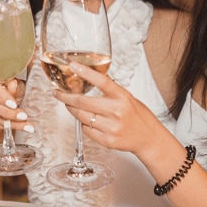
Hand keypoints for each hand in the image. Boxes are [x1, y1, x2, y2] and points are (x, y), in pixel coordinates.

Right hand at [0, 73, 28, 134]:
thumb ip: (15, 86)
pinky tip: (10, 126)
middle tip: (23, 118)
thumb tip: (13, 84)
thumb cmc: (5, 87)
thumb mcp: (14, 85)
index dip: (3, 97)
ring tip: (23, 125)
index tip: (15, 105)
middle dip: (7, 112)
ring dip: (6, 122)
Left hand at [52, 62, 170, 158]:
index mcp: (122, 97)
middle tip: (58, 93)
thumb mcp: (127, 97)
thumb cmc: (137, 116)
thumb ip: (109, 90)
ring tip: (71, 106)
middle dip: (66, 97)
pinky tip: (88, 121)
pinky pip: (86, 130)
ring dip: (72, 110)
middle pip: (83, 102)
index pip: (102, 81)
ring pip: (81, 117)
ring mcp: (112, 127)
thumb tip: (89, 78)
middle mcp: (117, 111)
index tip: (72, 65)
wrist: (148, 138)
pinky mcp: (107, 141)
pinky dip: (83, 124)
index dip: (86, 72)